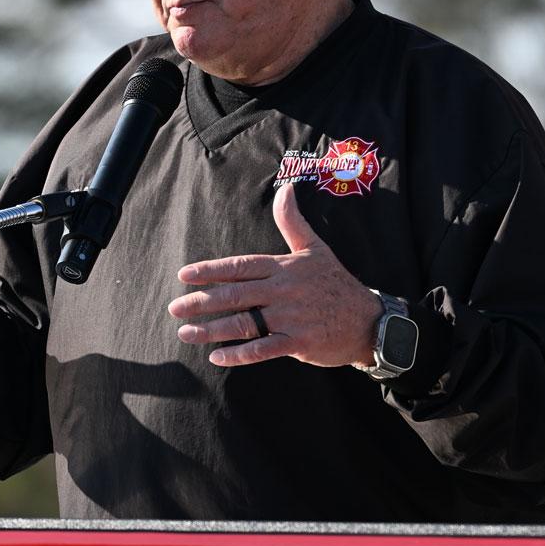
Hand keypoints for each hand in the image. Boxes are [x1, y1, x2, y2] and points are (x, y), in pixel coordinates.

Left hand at [168, 181, 379, 367]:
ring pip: (244, 323)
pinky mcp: (298, 342)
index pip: (241, 267)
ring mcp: (291, 318)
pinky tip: (216, 357)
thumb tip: (285, 188)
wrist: (370, 321)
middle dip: (202, 302)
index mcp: (284, 268)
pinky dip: (239, 355)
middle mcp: (284, 291)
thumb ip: (293, 222)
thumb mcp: (315, 249)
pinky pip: (262, 349)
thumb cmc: (336, 283)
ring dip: (212, 330)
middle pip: (236, 296)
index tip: (184, 276)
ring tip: (186, 333)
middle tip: (174, 308)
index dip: (211, 271)